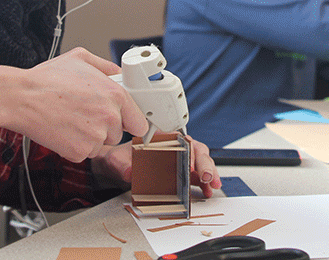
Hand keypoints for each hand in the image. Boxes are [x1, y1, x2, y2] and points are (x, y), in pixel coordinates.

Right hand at [0, 47, 147, 162]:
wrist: (22, 99)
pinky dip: (76, 145)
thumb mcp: (80, 58)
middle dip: (105, 127)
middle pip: (119, 134)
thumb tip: (118, 74)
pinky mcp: (80, 152)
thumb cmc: (47, 78)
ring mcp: (96, 137)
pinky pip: (86, 153)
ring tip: (71, 119)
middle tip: (84, 114)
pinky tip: (63, 129)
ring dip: (91, 137)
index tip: (126, 122)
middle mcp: (109, 117)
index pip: (139, 121)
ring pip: (102, 144)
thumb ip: (106, 66)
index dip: (131, 121)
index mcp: (115, 94)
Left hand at [92, 134, 221, 197]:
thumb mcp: (117, 160)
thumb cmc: (120, 159)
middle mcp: (174, 145)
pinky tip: (207, 191)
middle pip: (196, 150)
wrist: (117, 167)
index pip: (182, 140)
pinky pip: (197, 174)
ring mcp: (179, 158)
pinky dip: (204, 182)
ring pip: (201, 161)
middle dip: (205, 164)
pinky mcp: (181, 172)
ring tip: (212, 185)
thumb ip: (122, 164)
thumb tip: (128, 171)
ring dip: (209, 173)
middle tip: (207, 176)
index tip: (194, 164)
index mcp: (162, 137)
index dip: (191, 151)